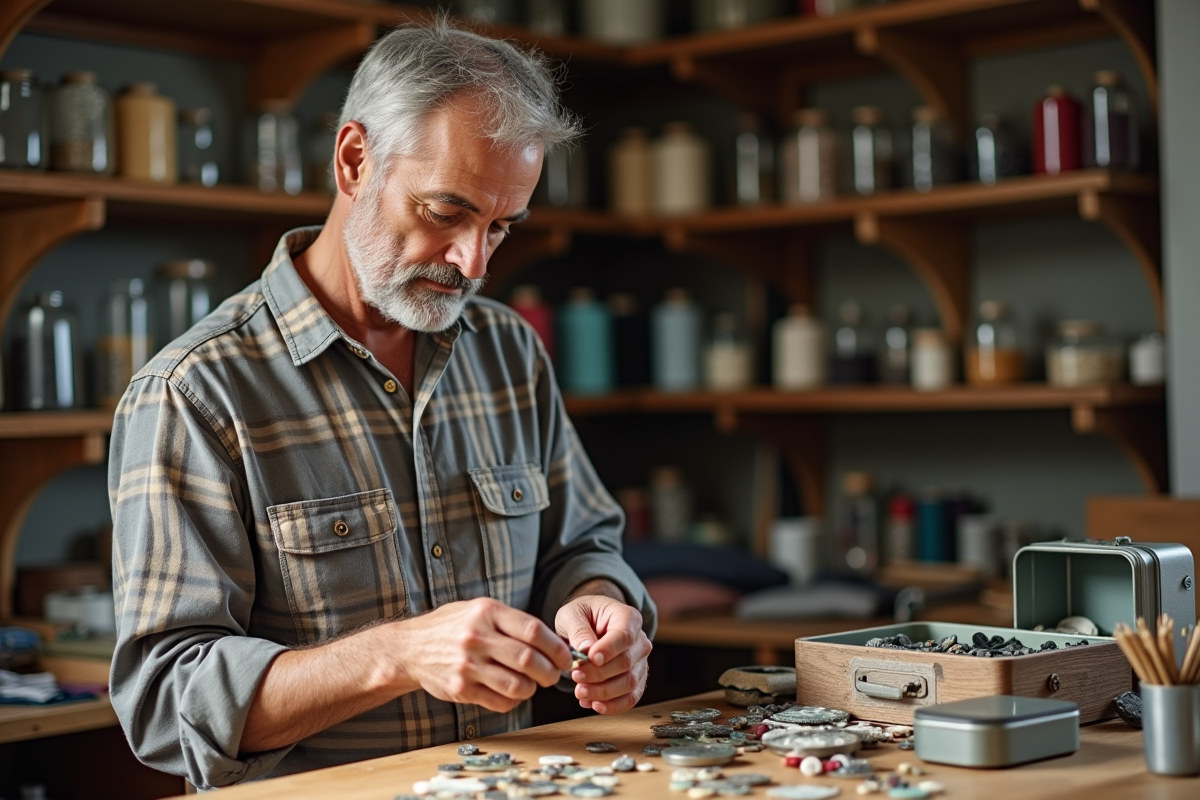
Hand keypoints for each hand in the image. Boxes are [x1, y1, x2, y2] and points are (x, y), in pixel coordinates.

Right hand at [395, 597, 570, 712]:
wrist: (410, 648)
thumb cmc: (452, 626)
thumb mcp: (478, 609)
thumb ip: (511, 621)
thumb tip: (551, 641)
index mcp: (486, 612)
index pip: (533, 631)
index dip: (556, 647)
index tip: (565, 657)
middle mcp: (476, 638)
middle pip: (529, 660)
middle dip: (550, 672)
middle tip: (553, 675)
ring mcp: (467, 665)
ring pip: (517, 685)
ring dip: (533, 689)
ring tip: (532, 684)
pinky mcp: (460, 689)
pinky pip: (500, 702)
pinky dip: (513, 701)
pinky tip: (511, 693)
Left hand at [555, 593, 651, 714]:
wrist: (588, 625)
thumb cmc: (582, 616)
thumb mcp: (571, 615)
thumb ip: (578, 630)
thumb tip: (585, 650)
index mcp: (628, 618)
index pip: (625, 636)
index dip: (609, 650)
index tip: (590, 658)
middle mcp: (640, 641)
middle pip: (626, 663)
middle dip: (599, 674)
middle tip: (575, 675)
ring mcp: (640, 662)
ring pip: (629, 684)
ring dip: (603, 693)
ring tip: (580, 692)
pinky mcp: (636, 680)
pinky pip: (630, 698)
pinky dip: (612, 706)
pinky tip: (592, 704)